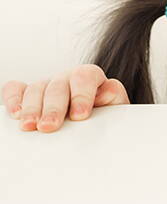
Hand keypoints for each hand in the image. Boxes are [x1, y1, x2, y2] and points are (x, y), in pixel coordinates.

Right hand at [2, 64, 129, 132]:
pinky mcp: (29, 94)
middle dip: (53, 107)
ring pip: (36, 88)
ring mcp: (47, 85)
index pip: (85, 77)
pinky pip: (16, 89)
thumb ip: (114, 97)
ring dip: (32, 108)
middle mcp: (67, 78)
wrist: (98, 121)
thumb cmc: (106, 115)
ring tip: (30, 126)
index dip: (81, 95)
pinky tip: (15, 114)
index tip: (79, 116)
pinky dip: (13, 99)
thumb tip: (106, 91)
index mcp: (90, 77)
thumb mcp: (116, 108)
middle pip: (57, 85)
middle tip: (50, 126)